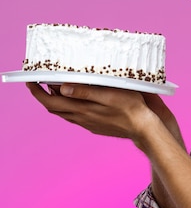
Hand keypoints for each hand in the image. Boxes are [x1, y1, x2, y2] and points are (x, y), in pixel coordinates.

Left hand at [26, 82, 163, 147]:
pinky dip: (69, 106)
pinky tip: (77, 99)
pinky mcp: (95, 126)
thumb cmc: (130, 107)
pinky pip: (75, 116)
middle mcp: (81, 118)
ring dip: (56, 100)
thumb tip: (62, 88)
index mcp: (81, 109)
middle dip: (44, 94)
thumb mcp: (108, 94)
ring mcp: (88, 123)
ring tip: (57, 86)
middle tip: (41, 80)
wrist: (143, 127)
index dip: (37, 91)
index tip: (30, 80)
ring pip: (64, 113)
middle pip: (54, 107)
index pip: (50, 101)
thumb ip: (85, 91)